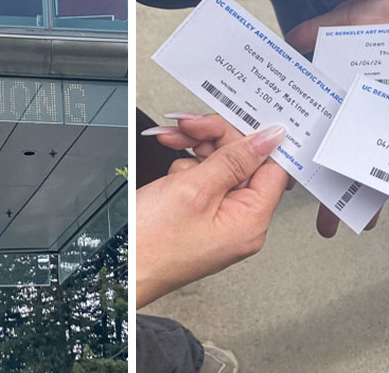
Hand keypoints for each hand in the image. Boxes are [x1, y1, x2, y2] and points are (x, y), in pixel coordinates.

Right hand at [144, 113, 378, 236]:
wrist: (118, 271)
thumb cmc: (150, 244)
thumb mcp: (194, 190)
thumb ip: (235, 160)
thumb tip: (270, 138)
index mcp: (250, 221)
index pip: (270, 166)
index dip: (251, 138)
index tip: (232, 117)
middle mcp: (239, 222)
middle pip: (241, 162)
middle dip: (213, 139)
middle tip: (186, 126)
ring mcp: (218, 220)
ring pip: (218, 166)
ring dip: (194, 150)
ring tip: (170, 142)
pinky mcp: (198, 216)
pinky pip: (201, 180)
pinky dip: (183, 168)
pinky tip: (168, 164)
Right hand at [283, 0, 388, 235]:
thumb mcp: (346, 19)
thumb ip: (317, 31)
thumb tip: (289, 39)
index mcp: (344, 87)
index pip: (318, 124)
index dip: (302, 147)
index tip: (286, 168)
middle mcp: (363, 105)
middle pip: (340, 150)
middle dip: (327, 182)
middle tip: (313, 210)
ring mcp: (387, 112)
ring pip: (370, 157)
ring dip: (360, 190)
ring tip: (347, 219)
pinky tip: (385, 196)